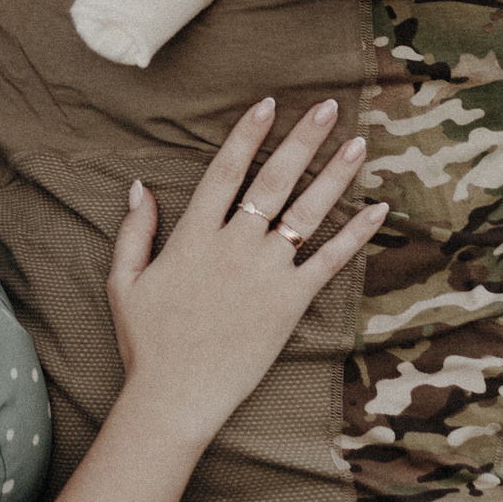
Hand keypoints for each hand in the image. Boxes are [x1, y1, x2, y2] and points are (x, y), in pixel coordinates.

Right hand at [105, 99, 381, 445]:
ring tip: (357, 143)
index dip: (247, 135)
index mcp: (193, 236)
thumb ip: (135, 231)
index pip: (225, 171)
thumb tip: (140, 186)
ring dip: (334, 175)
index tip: (267, 104)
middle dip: (301, 139)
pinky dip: (355, 236)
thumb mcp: (124, 282)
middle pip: (272, 180)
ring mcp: (264, 273)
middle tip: (326, 106)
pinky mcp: (289, 303)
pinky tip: (378, 210)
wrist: (173, 397)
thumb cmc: (146, 343)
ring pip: (306, 212)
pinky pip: (328, 262)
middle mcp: (233, 245)